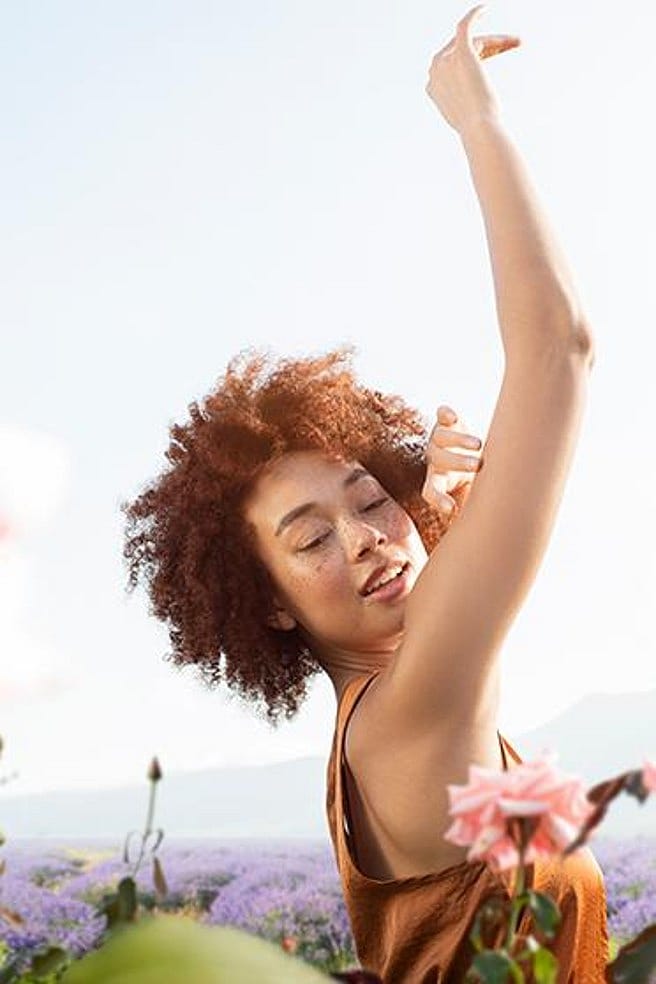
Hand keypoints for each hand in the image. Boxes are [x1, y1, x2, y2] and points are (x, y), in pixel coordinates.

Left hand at [421, 404, 483, 518]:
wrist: (463, 448)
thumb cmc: (468, 480)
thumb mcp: (469, 496)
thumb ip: (473, 512)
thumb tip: (489, 539)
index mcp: (437, 479)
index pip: (430, 491)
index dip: (438, 499)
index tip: (452, 509)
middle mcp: (435, 458)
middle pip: (441, 460)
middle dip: (458, 462)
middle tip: (478, 465)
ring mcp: (439, 438)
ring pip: (444, 437)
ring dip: (459, 440)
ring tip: (478, 444)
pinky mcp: (446, 421)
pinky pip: (442, 416)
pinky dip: (445, 414)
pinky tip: (451, 416)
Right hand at [424, 4, 519, 134]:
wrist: (479, 127)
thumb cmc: (477, 127)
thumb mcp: (465, 114)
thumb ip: (462, 101)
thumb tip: (470, 97)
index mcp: (432, 86)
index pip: (454, 62)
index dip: (478, 58)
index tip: (495, 57)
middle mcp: (434, 70)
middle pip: (462, 49)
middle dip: (488, 47)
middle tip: (511, 46)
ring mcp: (446, 60)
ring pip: (474, 41)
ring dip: (496, 41)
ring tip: (516, 42)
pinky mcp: (461, 51)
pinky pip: (466, 25)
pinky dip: (476, 14)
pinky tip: (485, 8)